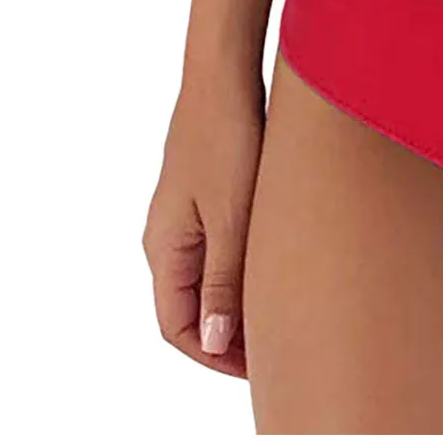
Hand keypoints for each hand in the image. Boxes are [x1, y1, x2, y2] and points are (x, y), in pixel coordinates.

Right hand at [142, 71, 265, 377]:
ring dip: (234, 302)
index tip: (257, 367)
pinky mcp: (207, 192)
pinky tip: (273, 266)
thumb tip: (213, 340)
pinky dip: (239, 270)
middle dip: (227, 336)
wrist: (224, 75)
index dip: (214, 354)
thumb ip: (222, 279)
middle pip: (189, 308)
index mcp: (164, 248)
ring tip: (278, 314)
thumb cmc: (226, 139)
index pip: (177, 327)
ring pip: (205, 278)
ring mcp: (185, 214)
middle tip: (272, 349)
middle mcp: (167, 236)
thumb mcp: (230, 216)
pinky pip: (217, 248)